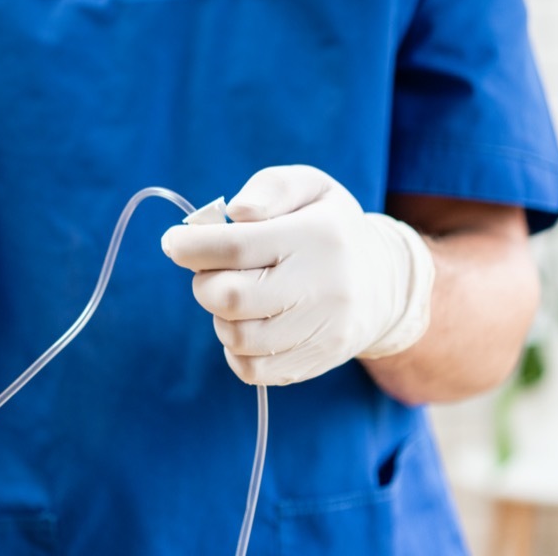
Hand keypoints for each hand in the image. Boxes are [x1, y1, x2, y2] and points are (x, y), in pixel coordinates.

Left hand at [161, 165, 434, 385]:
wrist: (384, 284)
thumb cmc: (328, 227)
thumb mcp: (309, 188)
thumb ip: (270, 188)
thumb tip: (235, 211)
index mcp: (318, 236)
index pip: (237, 247)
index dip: (191, 246)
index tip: (174, 242)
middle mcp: (324, 287)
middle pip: (230, 298)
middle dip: (203, 282)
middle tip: (210, 269)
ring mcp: (322, 331)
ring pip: (237, 337)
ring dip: (220, 314)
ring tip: (237, 293)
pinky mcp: (316, 362)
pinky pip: (251, 369)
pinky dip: (235, 348)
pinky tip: (249, 322)